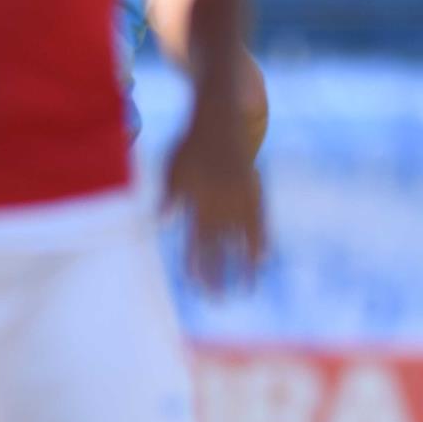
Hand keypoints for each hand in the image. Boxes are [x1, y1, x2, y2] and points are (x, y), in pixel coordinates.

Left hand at [164, 93, 265, 289]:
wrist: (222, 119)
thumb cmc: (191, 146)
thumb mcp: (173, 169)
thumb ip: (169, 198)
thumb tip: (159, 224)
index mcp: (198, 202)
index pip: (195, 243)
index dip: (196, 267)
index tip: (197, 288)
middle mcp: (221, 206)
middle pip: (219, 250)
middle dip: (218, 277)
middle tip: (218, 302)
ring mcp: (241, 201)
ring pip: (241, 242)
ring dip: (243, 268)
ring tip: (246, 290)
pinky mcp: (255, 193)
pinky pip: (260, 224)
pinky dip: (261, 242)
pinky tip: (263, 261)